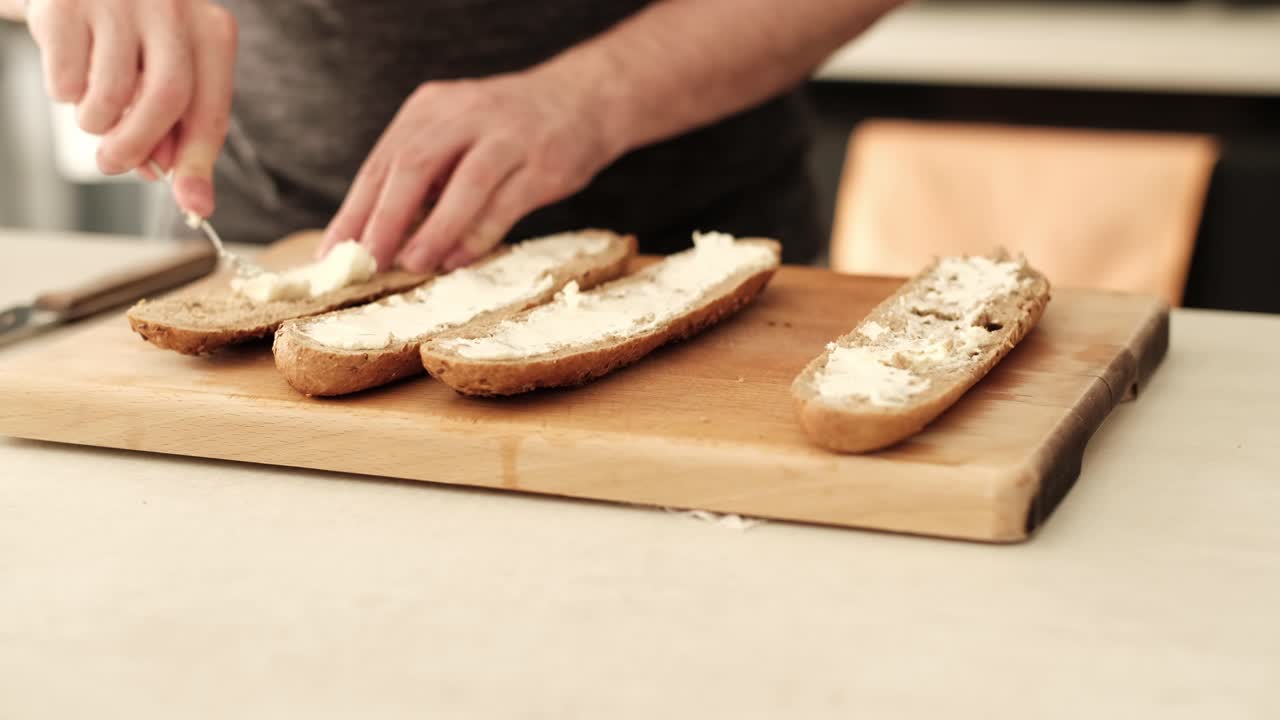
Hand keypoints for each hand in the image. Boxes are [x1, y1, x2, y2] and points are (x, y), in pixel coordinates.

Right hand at [24, 0, 237, 217]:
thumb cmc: (131, 38)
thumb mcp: (165, 75)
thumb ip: (179, 132)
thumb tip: (191, 197)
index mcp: (211, 31)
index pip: (211, 110)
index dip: (199, 164)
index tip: (193, 206)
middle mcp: (172, 8)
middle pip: (167, 99)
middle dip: (138, 146)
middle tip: (113, 164)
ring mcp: (119, 1)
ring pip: (110, 96)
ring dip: (96, 122)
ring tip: (94, 106)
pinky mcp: (65, 5)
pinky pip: (65, 81)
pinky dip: (64, 94)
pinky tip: (71, 71)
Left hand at [321, 72, 619, 271]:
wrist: (584, 98)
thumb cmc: (508, 129)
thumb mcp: (456, 132)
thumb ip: (421, 175)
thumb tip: (375, 237)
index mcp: (431, 108)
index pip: (382, 162)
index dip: (354, 210)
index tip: (332, 254)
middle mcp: (466, 115)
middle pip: (413, 166)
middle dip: (385, 218)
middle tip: (366, 261)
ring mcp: (507, 137)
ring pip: (463, 185)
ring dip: (433, 229)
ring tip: (411, 264)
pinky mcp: (542, 164)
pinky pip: (504, 204)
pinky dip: (477, 235)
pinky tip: (456, 259)